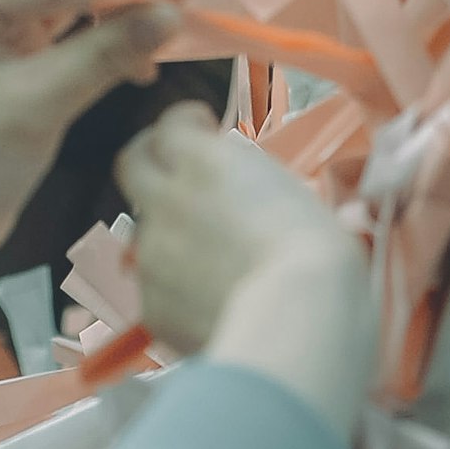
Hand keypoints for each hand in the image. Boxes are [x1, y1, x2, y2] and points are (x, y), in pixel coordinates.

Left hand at [117, 103, 371, 436]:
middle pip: (133, 165)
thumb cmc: (317, 258)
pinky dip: (178, 288)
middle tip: (173, 168)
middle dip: (149, 160)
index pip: (170, 125)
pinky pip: (157, 287)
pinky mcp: (152, 305)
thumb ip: (248, 180)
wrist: (298, 324)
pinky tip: (214, 301)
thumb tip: (237, 187)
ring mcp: (153, 255)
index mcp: (205, 161)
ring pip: (147, 231)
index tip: (199, 128)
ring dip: (171, 232)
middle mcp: (167, 200)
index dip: (184, 124)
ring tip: (215, 257)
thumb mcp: (292, 193)